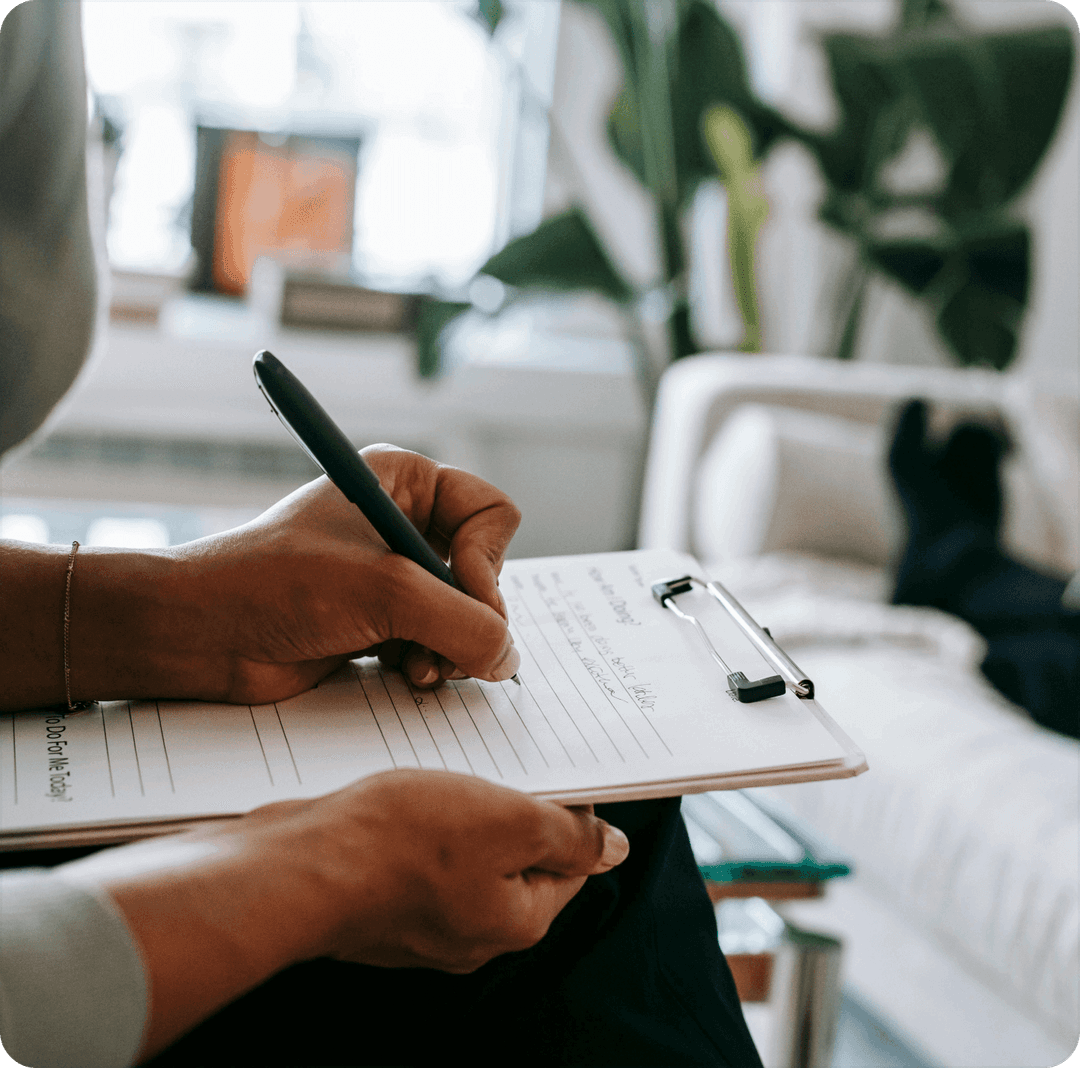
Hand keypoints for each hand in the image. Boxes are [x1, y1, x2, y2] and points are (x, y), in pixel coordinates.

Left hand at [58, 446, 521, 706]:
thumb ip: (463, 623)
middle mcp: (404, 522)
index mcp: (405, 481)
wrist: (202, 635)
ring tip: (420, 666)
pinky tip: (406, 673)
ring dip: (451, 646)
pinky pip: (439, 641)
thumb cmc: (277, 584)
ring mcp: (394, 574)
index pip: (492, 514)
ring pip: (466, 613)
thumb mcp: (385, 592)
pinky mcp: (382, 620)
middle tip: (446, 643)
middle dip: (469, 614)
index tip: (458, 592)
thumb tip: (509, 659)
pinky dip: (432, 662)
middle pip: (484, 570)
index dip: (486, 560)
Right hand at [60, 769, 629, 1059]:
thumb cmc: (400, 843)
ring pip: (465, 855)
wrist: (297, 867)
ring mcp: (423, 923)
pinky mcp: (382, 904)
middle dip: (510, 810)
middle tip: (494, 767)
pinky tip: (403, 798)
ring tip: (444, 777)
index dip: (568, 813)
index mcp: (516, 921)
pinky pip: (420, 859)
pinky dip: (420, 827)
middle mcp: (473, 933)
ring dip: (462, 813)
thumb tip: (613, 848)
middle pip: (516, 860)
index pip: (570, 864)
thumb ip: (568, 835)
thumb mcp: (508, 820)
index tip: (552, 775)